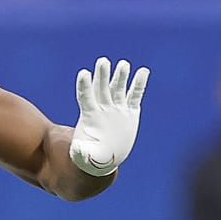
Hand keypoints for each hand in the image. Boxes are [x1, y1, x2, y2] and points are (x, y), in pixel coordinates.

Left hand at [70, 56, 148, 175]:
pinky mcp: (129, 112)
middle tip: (103, 61)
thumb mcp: (84, 157)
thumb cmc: (91, 157)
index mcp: (90, 116)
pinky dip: (139, 84)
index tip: (83, 73)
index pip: (86, 97)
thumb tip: (76, 148)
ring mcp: (117, 109)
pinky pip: (135, 96)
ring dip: (121, 76)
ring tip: (123, 64)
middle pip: (102, 88)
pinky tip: (143, 71)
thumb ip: (80, 152)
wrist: (105, 158)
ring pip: (118, 89)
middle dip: (103, 75)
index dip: (85, 86)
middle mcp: (103, 108)